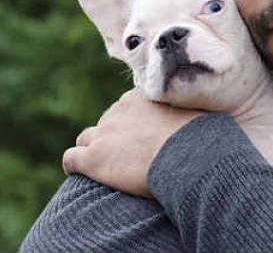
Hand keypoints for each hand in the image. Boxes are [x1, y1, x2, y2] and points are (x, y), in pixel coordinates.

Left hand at [62, 88, 202, 197]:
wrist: (189, 156)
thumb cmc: (200, 137)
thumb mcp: (196, 114)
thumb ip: (187, 111)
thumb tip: (201, 117)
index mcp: (141, 99)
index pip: (127, 107)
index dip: (133, 124)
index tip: (143, 137)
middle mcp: (119, 111)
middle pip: (108, 122)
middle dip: (114, 137)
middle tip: (129, 156)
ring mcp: (104, 134)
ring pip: (87, 138)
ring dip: (94, 150)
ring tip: (106, 166)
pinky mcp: (93, 158)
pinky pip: (71, 159)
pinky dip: (74, 166)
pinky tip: (80, 174)